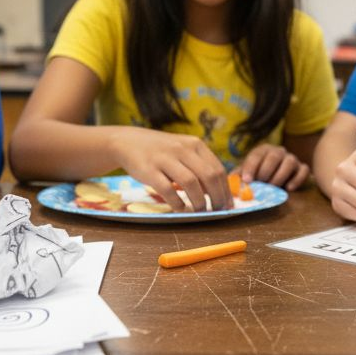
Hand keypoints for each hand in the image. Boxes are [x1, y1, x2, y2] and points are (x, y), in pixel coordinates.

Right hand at [111, 129, 230, 211]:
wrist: (127, 142)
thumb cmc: (161, 151)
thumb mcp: (183, 151)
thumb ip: (199, 166)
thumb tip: (218, 192)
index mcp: (195, 144)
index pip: (218, 169)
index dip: (225, 190)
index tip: (227, 205)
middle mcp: (182, 149)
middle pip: (208, 176)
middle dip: (217, 198)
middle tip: (217, 212)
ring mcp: (165, 158)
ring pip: (191, 183)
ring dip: (199, 202)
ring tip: (200, 212)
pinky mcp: (150, 170)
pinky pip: (168, 190)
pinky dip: (177, 203)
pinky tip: (181, 209)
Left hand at [238, 143, 308, 190]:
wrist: (275, 177)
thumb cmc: (257, 176)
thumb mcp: (246, 174)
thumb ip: (238, 176)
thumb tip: (230, 181)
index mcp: (263, 150)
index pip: (256, 155)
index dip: (251, 167)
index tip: (247, 180)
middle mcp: (278, 152)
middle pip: (274, 156)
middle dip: (266, 170)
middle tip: (261, 183)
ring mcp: (292, 159)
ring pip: (290, 162)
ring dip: (280, 175)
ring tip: (273, 187)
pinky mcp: (302, 168)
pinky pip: (304, 170)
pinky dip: (297, 179)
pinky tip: (289, 188)